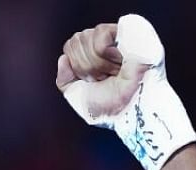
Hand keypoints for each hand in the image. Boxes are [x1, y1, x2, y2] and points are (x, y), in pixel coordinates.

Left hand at [55, 16, 194, 169]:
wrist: (131, 112)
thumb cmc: (110, 108)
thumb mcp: (78, 98)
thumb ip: (64, 81)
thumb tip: (63, 58)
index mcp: (92, 56)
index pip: (70, 47)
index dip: (77, 66)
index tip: (93, 81)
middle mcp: (103, 43)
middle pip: (76, 40)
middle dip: (86, 67)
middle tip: (105, 78)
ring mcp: (116, 36)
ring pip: (85, 37)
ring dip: (97, 64)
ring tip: (114, 73)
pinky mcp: (128, 31)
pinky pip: (100, 33)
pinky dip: (104, 53)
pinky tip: (118, 63)